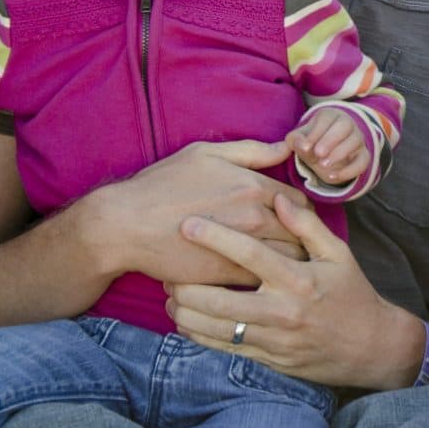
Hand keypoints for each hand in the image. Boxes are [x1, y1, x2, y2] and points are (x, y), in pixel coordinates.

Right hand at [97, 139, 306, 286]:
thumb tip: (288, 147)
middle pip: (301, 233)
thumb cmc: (163, 184)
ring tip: (284, 261)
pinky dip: (266, 279)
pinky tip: (260, 276)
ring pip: (288, 260)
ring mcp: (241, 250)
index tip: (294, 216)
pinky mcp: (225, 276)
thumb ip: (252, 151)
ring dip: (291, 260)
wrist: (125, 226)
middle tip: (296, 241)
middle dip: (302, 237)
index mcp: (254, 187)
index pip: (300, 202)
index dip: (300, 210)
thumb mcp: (206, 154)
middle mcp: (255, 218)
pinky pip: (261, 280)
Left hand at [165, 192, 419, 388]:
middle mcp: (283, 310)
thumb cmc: (352, 292)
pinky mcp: (267, 358)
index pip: (250, 255)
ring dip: (185, 312)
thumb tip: (280, 199)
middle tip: (166, 267)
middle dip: (186, 284)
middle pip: (220, 300)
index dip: (216, 238)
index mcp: (299, 279)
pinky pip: (223, 348)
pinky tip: (184, 318)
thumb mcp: (338, 253)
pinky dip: (197, 334)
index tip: (188, 223)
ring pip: (215, 329)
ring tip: (169, 292)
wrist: (368, 346)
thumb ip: (307, 226)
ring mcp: (272, 339)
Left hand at [287, 109, 370, 185]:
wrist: (323, 155)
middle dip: (331, 139)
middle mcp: (347, 124)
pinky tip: (332, 176)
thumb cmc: (310, 142)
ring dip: (340, 153)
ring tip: (323, 165)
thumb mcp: (298, 140)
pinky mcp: (363, 155)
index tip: (306, 147)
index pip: (327, 118)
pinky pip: (362, 161)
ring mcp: (357, 139)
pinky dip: (349, 170)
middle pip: (345, 125)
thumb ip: (295, 140)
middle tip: (318, 153)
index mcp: (330, 115)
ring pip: (356, 141)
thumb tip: (303, 146)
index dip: (317, 132)